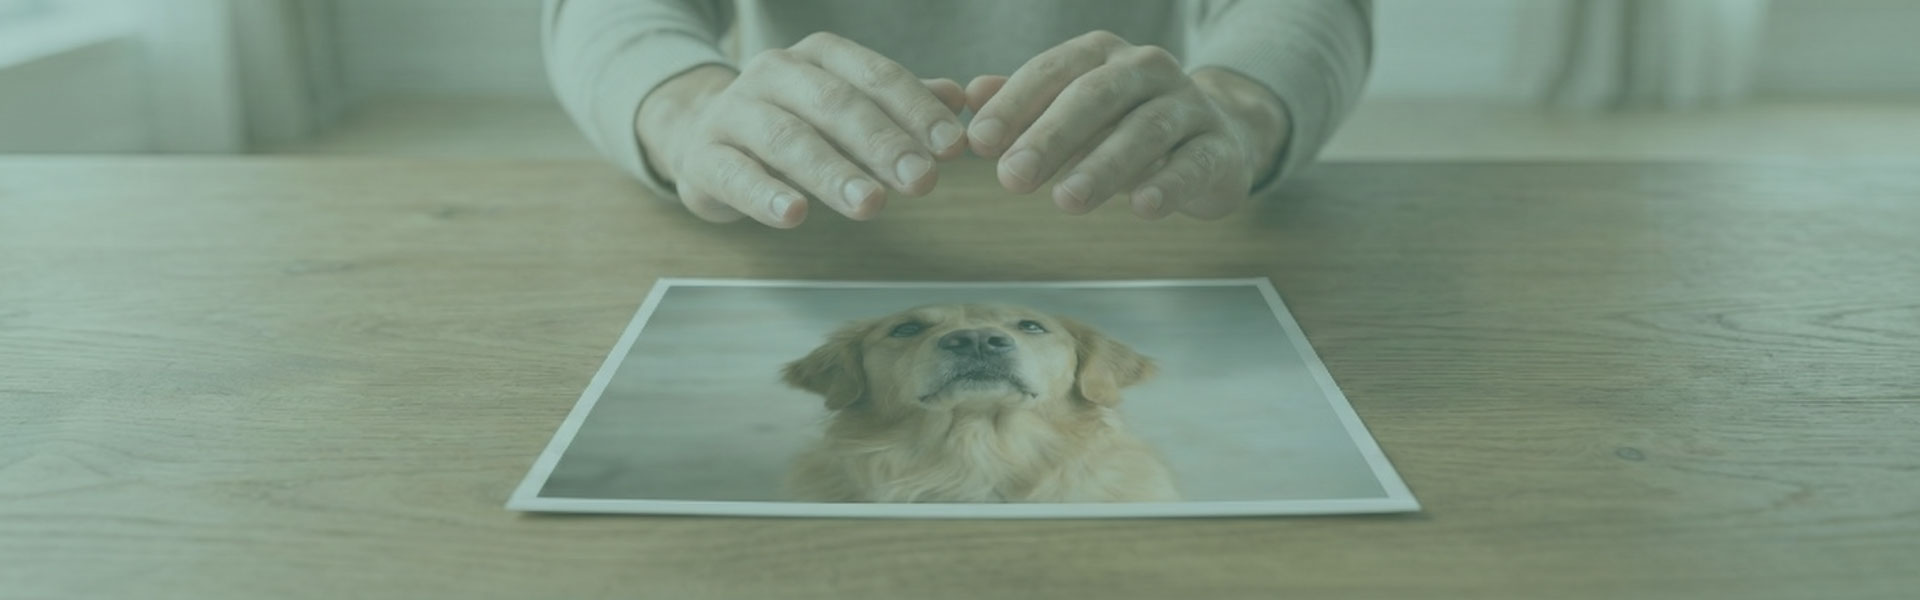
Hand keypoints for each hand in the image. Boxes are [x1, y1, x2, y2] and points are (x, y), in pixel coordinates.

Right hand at [636, 33, 969, 227]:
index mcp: (821, 55)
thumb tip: (970, 98)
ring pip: (788, 139)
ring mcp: (734, 111)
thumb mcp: (853, 106)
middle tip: (923, 182)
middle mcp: (775, 72)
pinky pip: (735, 174)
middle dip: (883, 144)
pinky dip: (765, 195)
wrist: (705, 136)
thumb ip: (907, 103)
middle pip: (836, 105)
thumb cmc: (798, 122)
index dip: (917, 110)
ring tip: (872, 206)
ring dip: (833, 173)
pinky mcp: (704, 157)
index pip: (876, 77)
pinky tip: (795, 216)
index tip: (954, 147)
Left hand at [963, 31, 1288, 219]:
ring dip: (1103, 166)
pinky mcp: (1219, 149)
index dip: (1014, 105)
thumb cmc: (1124, 126)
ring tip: (1065, 201)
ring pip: (1145, 130)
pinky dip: (1168, 184)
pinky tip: (1142, 207)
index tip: (978, 143)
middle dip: (1050, 136)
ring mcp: (1189, 106)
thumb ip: (1023, 102)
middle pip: (1096, 95)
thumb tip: (968, 95)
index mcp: (1103, 55)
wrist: (1216, 139)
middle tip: (1011, 178)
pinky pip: (1193, 163)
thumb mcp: (1072, 111)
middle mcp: (1148, 69)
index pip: (1053, 71)